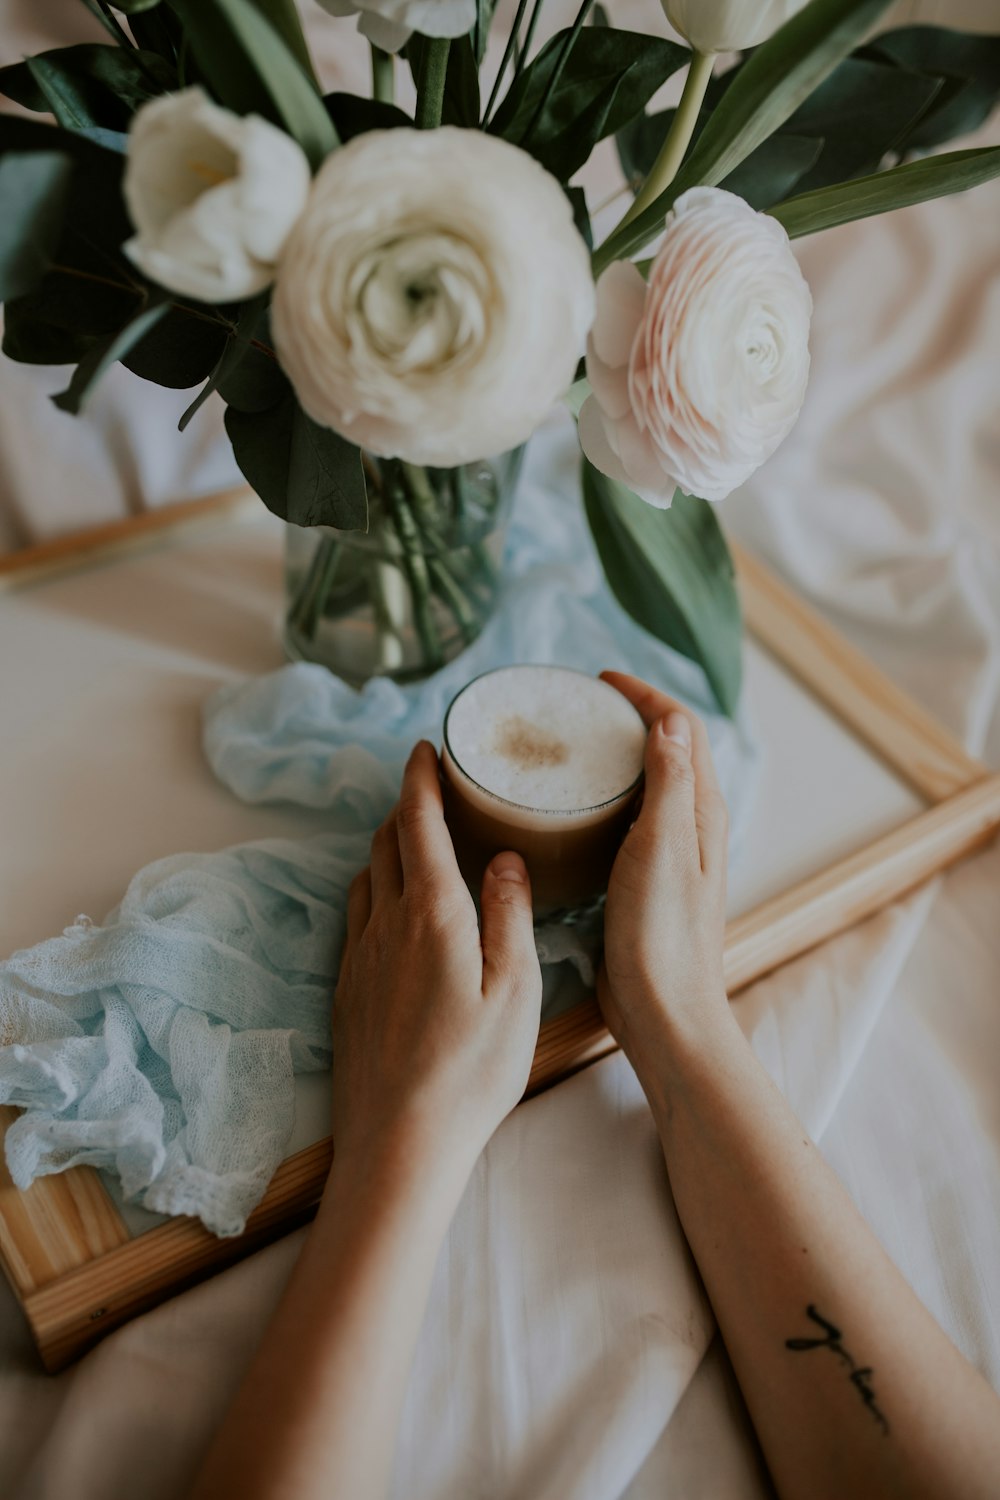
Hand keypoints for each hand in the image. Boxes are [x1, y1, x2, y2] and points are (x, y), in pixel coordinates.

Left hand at [331, 740, 542, 1188]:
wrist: (399, 1142)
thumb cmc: (470, 1071)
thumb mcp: (515, 991)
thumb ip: (509, 914)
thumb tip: (504, 856)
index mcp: (434, 915)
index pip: (418, 824)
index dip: (420, 778)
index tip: (426, 748)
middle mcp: (387, 925)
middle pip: (385, 842)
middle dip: (405, 806)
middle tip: (431, 790)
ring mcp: (359, 957)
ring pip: (366, 878)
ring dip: (386, 847)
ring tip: (413, 841)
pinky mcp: (346, 990)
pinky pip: (356, 917)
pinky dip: (374, 889)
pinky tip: (392, 909)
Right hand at [597, 673, 731, 1086]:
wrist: (662, 1009)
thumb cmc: (662, 933)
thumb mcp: (662, 847)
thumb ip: (669, 783)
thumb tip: (668, 721)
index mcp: (702, 812)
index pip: (682, 729)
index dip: (645, 696)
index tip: (601, 682)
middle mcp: (692, 827)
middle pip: (668, 750)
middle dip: (630, 718)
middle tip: (580, 706)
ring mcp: (670, 854)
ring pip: (648, 785)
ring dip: (618, 756)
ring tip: (572, 745)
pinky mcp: (645, 880)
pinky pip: (628, 819)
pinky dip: (605, 797)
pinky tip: (572, 810)